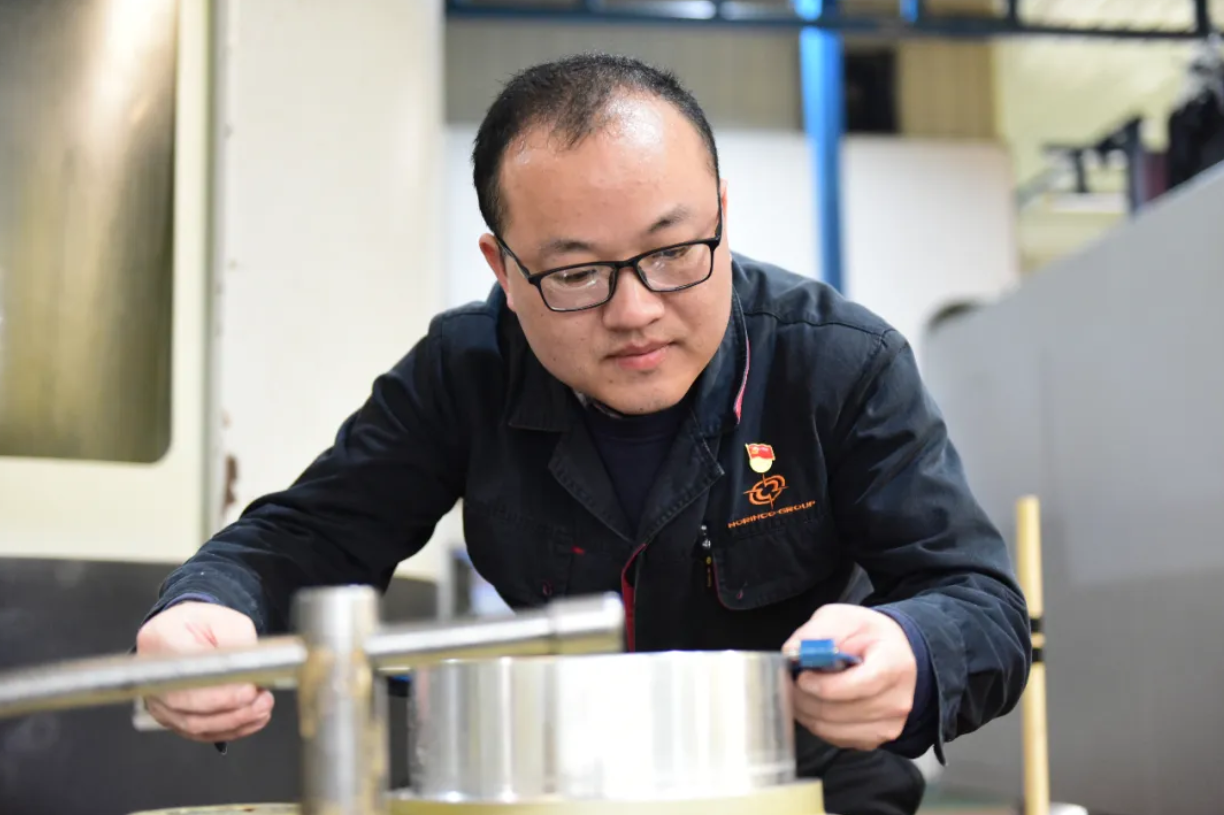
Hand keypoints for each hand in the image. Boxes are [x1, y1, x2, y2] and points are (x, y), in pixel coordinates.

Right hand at [135, 602, 273, 742]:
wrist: (186, 634)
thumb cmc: (202, 625)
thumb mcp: (226, 620)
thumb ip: (239, 641)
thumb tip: (252, 669)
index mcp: (161, 640)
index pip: (187, 672)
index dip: (219, 688)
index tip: (248, 689)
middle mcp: (153, 675)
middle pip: (188, 704)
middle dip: (232, 708)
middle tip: (262, 700)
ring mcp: (159, 701)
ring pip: (194, 724)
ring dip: (234, 721)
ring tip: (262, 709)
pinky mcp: (171, 718)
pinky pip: (200, 732)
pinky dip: (229, 730)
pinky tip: (252, 720)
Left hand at [783, 603, 916, 750]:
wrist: (895, 654)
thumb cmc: (869, 636)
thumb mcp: (844, 618)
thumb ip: (817, 632)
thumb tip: (792, 652)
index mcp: (893, 665)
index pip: (854, 686)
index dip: (821, 685)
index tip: (802, 676)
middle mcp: (895, 700)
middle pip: (838, 711)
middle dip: (805, 698)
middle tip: (791, 683)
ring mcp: (888, 724)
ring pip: (832, 729)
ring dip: (807, 713)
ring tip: (800, 693)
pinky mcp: (876, 739)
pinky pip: (836, 739)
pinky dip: (818, 724)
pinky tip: (814, 705)